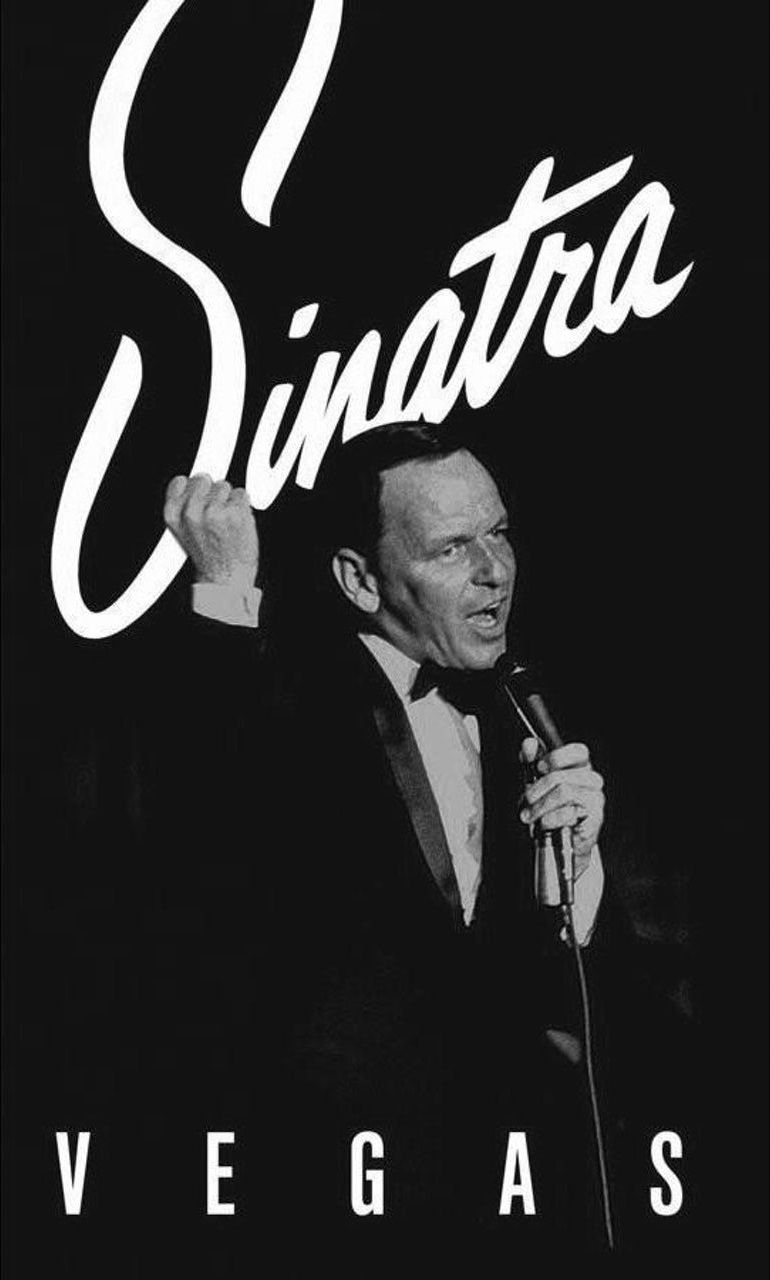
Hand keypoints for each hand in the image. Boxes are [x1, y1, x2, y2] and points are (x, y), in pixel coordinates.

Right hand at [163, 474, 258, 587]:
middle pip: (204, 479)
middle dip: (211, 493)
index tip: (199, 500)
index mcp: (174, 515)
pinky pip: (242, 495)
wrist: (225, 578)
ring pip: (225, 486)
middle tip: (215, 515)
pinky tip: (237, 523)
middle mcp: (192, 511)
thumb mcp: (183, 533)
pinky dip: (243, 507)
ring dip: (228, 501)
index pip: (181, 481)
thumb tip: (190, 483)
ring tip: (226, 522)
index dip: (193, 489)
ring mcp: (215, 511)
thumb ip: (183, 507)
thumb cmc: (207, 558)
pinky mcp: (236, 512)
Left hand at [518, 738, 604, 874]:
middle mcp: (592, 781)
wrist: (564, 841)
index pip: (579, 752)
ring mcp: (596, 799)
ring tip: (530, 815)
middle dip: (537, 788)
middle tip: (526, 800)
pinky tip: (544, 824)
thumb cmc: (552, 808)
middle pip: (563, 776)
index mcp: (581, 768)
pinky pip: (570, 813)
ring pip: (566, 792)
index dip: (557, 757)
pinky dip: (551, 818)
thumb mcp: (538, 783)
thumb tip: (528, 743)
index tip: (539, 768)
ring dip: (541, 805)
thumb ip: (532, 761)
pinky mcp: (595, 819)